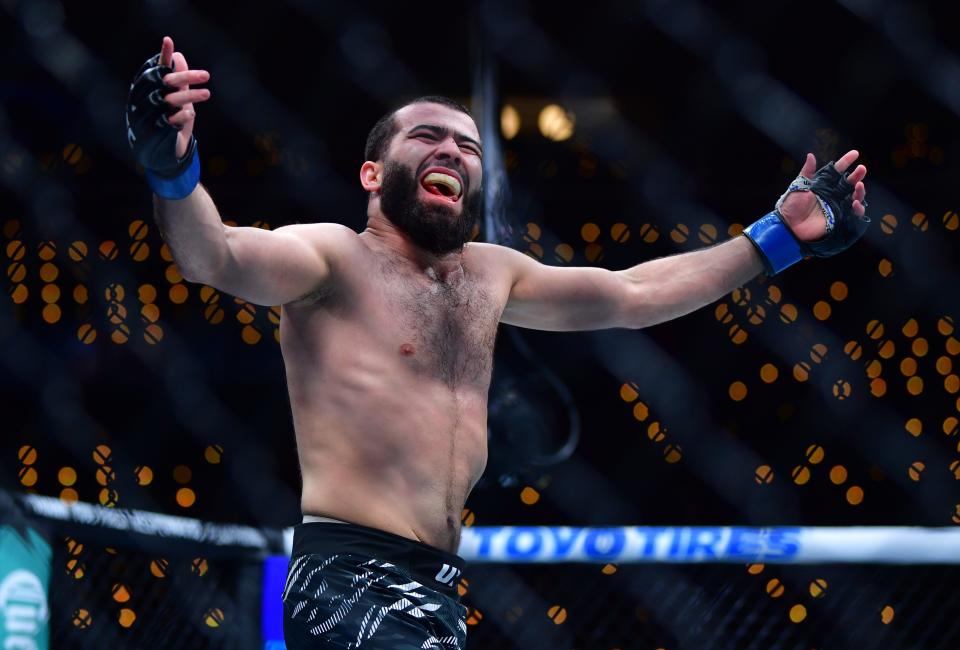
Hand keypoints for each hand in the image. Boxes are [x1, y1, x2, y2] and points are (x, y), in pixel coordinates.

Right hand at [158, 36, 210, 158]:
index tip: (169, 40)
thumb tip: (178, 55)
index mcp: (148, 88)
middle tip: (206, 75)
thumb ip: (176, 79)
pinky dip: (181, 116)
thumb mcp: (175, 97)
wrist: (159, 152)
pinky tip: (190, 113)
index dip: (162, 56)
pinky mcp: (159, 131)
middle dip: (185, 77)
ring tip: (207, 93)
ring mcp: (152, 114)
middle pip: (165, 82)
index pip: (155, 69)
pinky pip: (169, 121)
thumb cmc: (167, 118)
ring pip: (169, 100)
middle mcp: (147, 99)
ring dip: (189, 96)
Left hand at [778, 150, 866, 241]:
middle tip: (862, 169)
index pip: (837, 171)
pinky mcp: (839, 218)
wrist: (788, 226)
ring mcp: (837, 206)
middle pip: (849, 183)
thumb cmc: (790, 206)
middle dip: (857, 175)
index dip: (846, 162)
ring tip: (859, 185)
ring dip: (860, 191)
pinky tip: (856, 203)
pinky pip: (853, 213)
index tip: (855, 153)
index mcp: (823, 184)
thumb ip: (806, 172)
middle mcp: (832, 194)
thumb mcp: (798, 187)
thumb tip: (811, 155)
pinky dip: (858, 208)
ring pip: (854, 196)